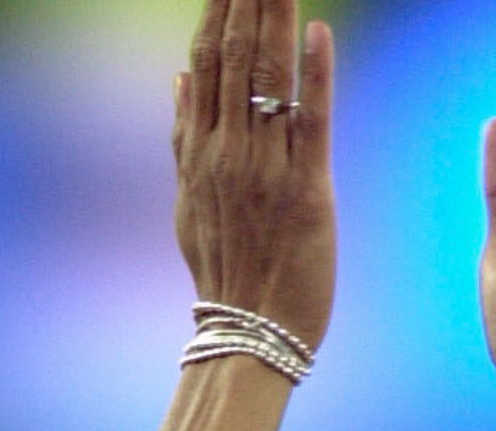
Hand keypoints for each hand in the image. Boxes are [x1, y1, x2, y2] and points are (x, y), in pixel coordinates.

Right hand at [172, 0, 336, 349]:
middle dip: (247, 2)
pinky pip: (311, 121)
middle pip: (236, 59)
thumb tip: (178, 78)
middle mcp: (227, 154)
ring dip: (275, 20)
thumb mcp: (188, 203)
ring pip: (268, 79)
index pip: (206, 64)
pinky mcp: (306, 189)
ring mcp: (264, 170)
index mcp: (200, 153)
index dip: (217, 12)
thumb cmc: (227, 271)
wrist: (250, 332)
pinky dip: (314, 76)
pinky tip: (318, 33)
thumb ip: (183, 138)